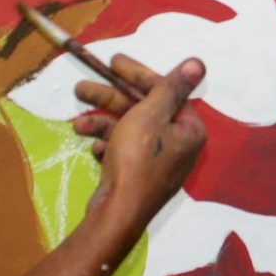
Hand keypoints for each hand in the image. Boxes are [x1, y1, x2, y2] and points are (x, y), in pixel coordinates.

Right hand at [71, 55, 207, 234]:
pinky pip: (124, 152)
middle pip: (143, 110)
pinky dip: (108, 147)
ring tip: (77, 122)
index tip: (113, 61)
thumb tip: (198, 63)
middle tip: (82, 86)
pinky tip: (94, 150)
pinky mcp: (139, 177)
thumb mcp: (151, 115)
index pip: (164, 92)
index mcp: (188, 129)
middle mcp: (178, 145)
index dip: (137, 75)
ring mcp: (158, 163)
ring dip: (102, 123)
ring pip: (129, 131)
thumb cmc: (137, 159)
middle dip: (110, 98)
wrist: (117, 213)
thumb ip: (170, 88)